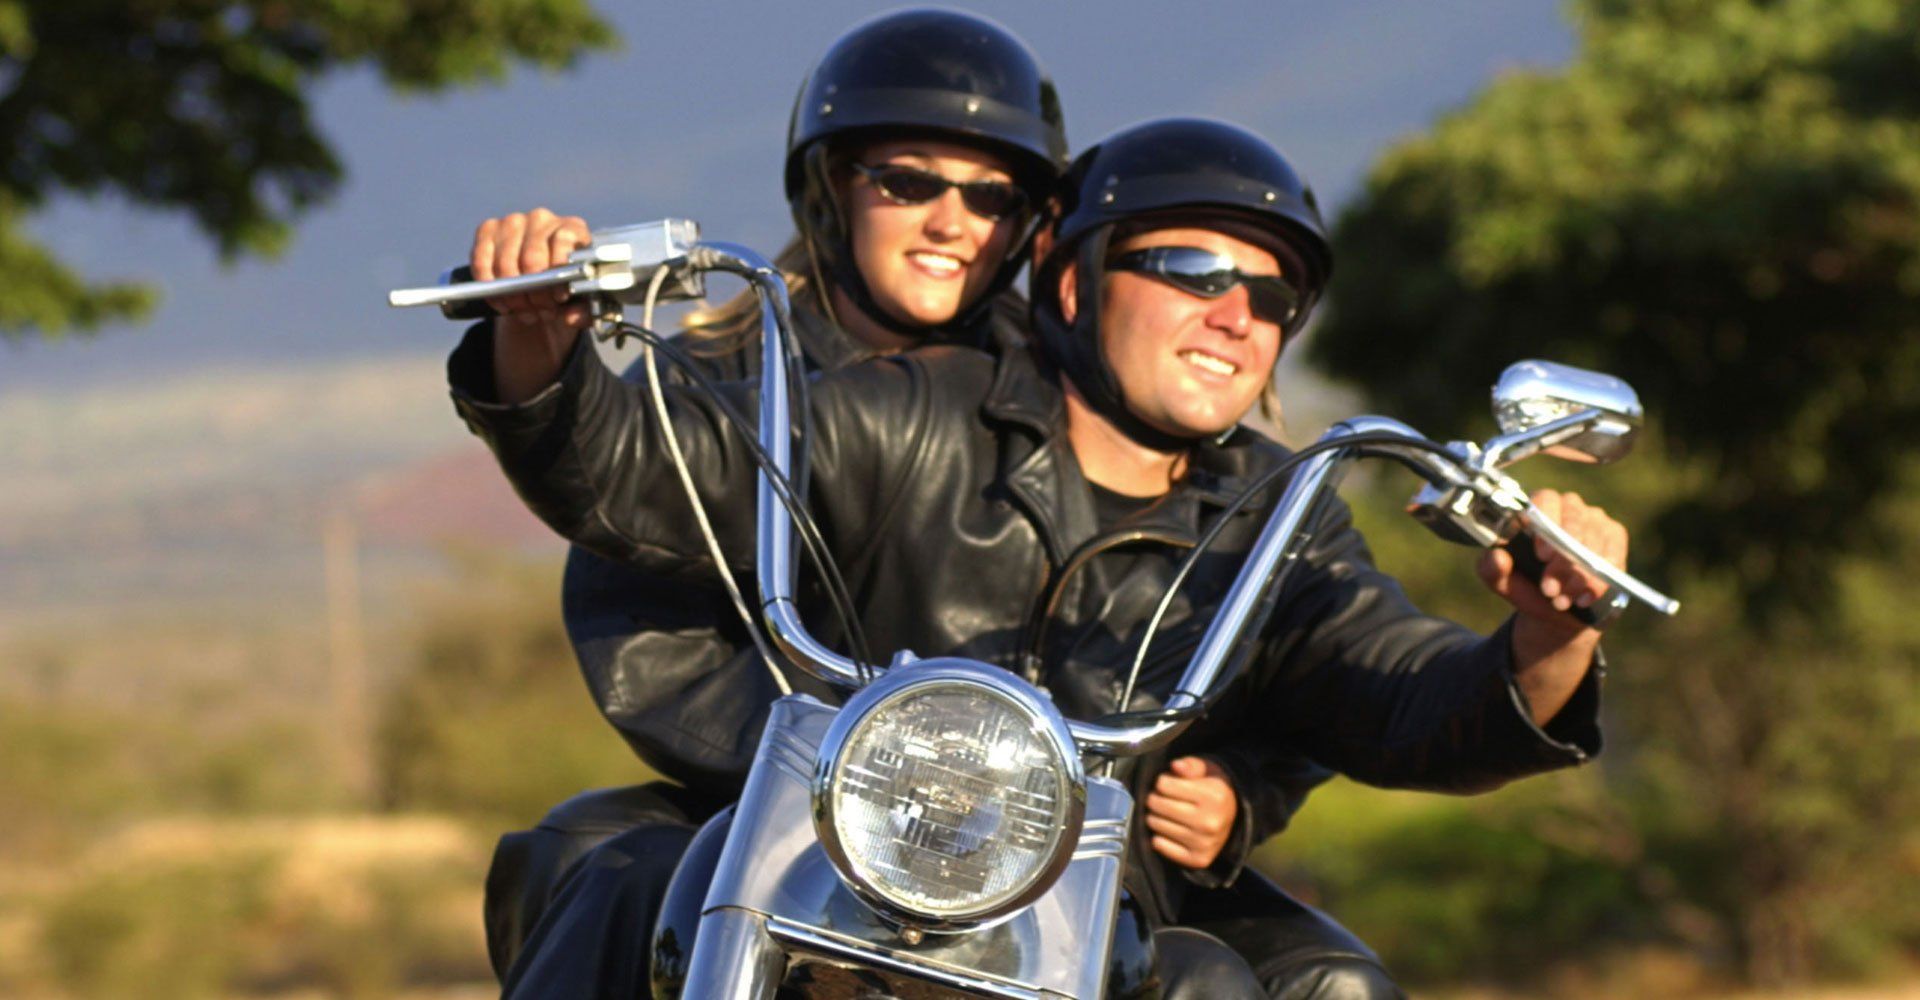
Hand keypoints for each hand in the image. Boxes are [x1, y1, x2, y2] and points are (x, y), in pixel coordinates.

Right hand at [471, 208, 593, 402]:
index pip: (563, 240)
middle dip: (535, 293)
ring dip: (514, 296)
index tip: (559, 297)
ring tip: (526, 311)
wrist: (543, 280)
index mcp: (573, 228)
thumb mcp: (583, 301)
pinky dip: (491, 289)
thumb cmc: (567, 287)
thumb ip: (584, 312)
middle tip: (541, 312)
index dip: (559, 270)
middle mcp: (542, 219)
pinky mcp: (488, 229)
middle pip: (532, 257)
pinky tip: (504, 303)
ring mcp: (513, 222)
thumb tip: (571, 318)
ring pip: (505, 264)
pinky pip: (481, 262)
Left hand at [1145, 756, 1236, 869]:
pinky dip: (1158, 836)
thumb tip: (1175, 766)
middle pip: (1157, 805)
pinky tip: (1169, 830)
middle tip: (1163, 798)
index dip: (1162, 781)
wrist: (1234, 817)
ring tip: (1166, 813)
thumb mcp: (1206, 770)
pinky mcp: (1197, 859)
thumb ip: (1190, 765)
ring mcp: (1203, 843)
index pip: (1163, 785)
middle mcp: (1209, 823)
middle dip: (1155, 798)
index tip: (1168, 783)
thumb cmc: (1213, 789)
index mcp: (1213, 797)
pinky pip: (1159, 845)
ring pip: (1155, 824)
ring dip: (1154, 816)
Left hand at [1476, 489, 1628, 632]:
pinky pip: (1613, 555)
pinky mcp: (1615, 536)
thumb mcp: (1502, 582)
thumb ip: (1491, 568)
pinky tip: (1583, 598)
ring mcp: (1595, 519)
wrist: (1558, 609)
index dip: (1546, 525)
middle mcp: (1569, 506)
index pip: (1545, 500)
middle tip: (1550, 590)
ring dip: (1578, 577)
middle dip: (1562, 561)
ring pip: (1593, 542)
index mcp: (1537, 507)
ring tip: (1561, 600)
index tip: (1542, 556)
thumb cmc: (1527, 586)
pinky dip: (1598, 581)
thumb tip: (1497, 555)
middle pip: (1573, 522)